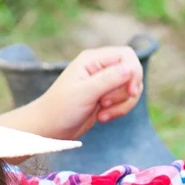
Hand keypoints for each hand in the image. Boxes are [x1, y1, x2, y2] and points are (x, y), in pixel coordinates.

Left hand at [2, 46, 142, 142]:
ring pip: (130, 89)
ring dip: (122, 105)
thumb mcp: (84, 93)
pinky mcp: (107, 98)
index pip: (126, 56)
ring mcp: (104, 84)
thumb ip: (108, 79)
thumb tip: (130, 68)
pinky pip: (125, 101)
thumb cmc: (61, 108)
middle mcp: (100, 68)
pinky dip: (119, 111)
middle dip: (124, 93)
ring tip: (102, 113)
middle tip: (104, 103)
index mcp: (92, 60)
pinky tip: (102, 117)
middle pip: (132, 73)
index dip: (134, 72)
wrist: (50, 128)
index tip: (130, 91)